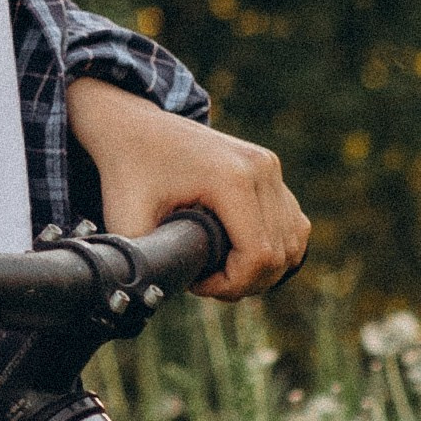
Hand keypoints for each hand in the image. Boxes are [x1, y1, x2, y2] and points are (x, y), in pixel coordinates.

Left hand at [66, 80, 308, 301]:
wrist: (135, 126)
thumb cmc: (128, 172)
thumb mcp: (127, 220)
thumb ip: (150, 261)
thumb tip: (166, 294)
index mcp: (231, 179)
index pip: (258, 255)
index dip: (233, 285)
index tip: (199, 285)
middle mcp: (260, 169)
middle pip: (279, 252)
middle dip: (246, 282)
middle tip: (208, 283)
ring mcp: (269, 166)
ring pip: (293, 240)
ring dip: (265, 268)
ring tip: (224, 272)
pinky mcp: (270, 168)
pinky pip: (292, 222)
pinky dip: (276, 248)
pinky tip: (241, 256)